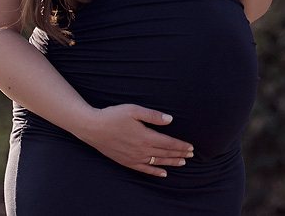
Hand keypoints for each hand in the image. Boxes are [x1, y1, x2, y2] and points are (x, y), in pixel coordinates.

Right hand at [75, 104, 193, 176]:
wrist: (92, 128)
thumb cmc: (113, 116)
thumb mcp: (134, 110)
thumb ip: (153, 116)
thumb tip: (170, 120)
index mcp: (145, 136)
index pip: (169, 143)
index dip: (181, 146)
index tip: (191, 147)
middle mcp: (141, 150)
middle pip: (165, 153)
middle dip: (180, 154)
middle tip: (191, 155)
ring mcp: (134, 157)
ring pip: (157, 162)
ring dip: (171, 162)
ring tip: (183, 163)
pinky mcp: (126, 162)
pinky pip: (144, 169)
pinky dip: (155, 171)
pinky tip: (163, 173)